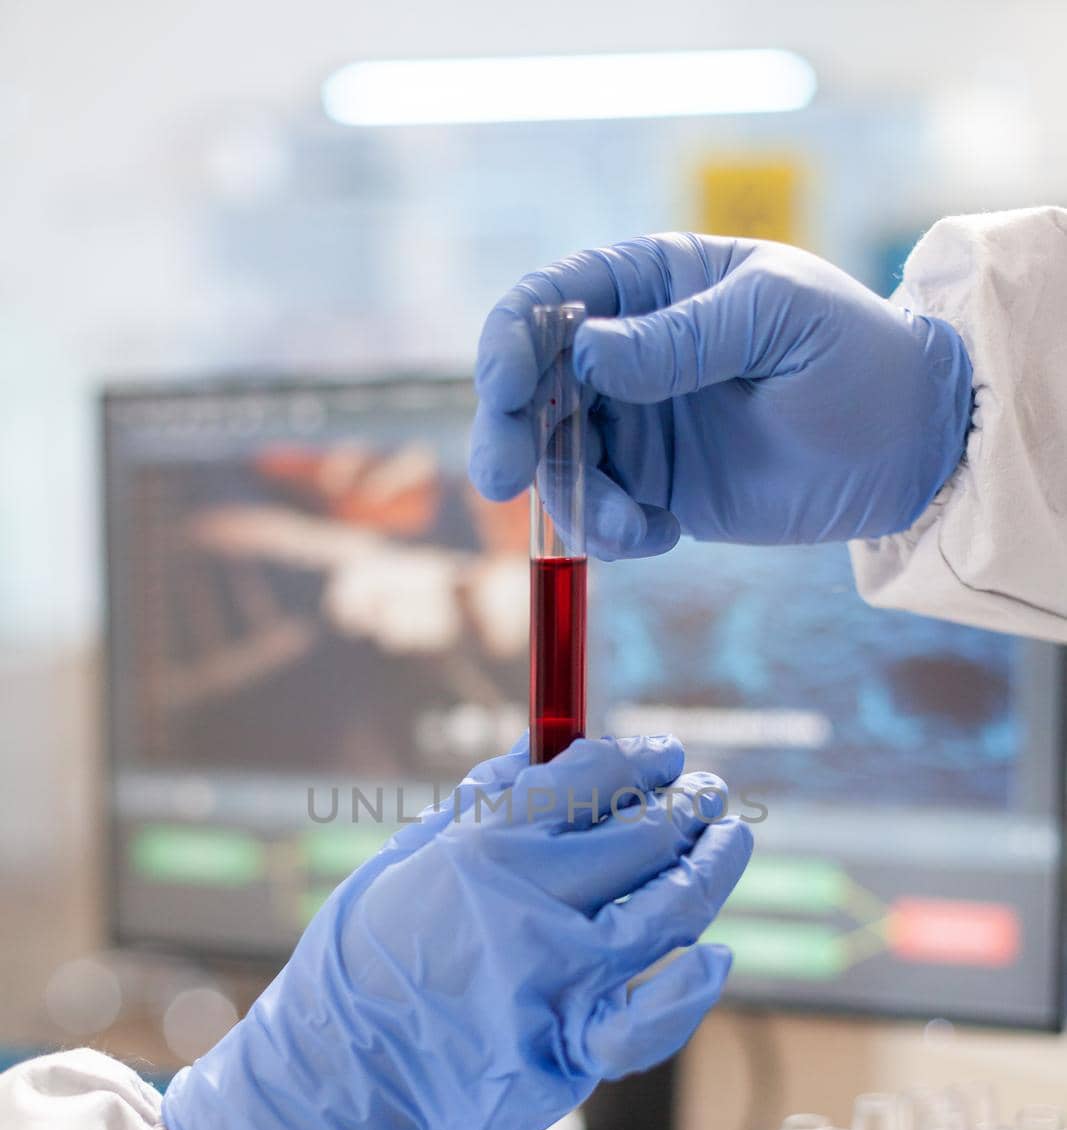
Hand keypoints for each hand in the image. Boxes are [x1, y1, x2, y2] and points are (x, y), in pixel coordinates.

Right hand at [163, 735, 751, 1129]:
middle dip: (689, 807)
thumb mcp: (409, 857)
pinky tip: (715, 956)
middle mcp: (530, 903)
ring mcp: (556, 978)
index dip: (641, 758)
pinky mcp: (565, 1049)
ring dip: (712, 868)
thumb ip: (483, 805)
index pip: (592, 778)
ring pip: (667, 912)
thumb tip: (542, 748)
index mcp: (487, 845)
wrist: (330, 1071)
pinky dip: (690, 989)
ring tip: (729, 841)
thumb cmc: (365, 958)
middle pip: (644, 838)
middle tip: (709, 796)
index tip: (665, 756)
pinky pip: (649, 1019)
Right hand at [470, 232, 972, 555]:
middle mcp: (628, 353)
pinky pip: (601, 514)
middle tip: (500, 476)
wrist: (908, 445)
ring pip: (559, 460)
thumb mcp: (777, 318)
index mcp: (651, 284)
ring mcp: (638, 425)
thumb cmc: (855, 353)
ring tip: (631, 525)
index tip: (500, 387)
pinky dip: (610, 531)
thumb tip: (587, 351)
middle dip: (507, 430)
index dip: (510, 339)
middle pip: (531, 386)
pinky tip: (661, 535)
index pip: (551, 299)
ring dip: (571, 497)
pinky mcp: (656, 490)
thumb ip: (683, 336)